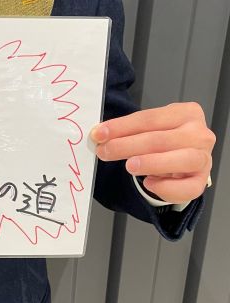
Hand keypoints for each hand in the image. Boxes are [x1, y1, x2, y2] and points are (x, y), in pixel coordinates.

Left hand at [90, 102, 214, 204]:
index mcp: (185, 113)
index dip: (122, 126)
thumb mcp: (147, 129)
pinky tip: (149, 183)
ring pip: (181, 160)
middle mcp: (199, 134)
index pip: (150, 118)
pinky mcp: (200, 181)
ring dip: (151, 163)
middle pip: (160, 139)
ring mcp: (203, 158)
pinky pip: (187, 188)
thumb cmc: (163, 141)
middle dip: (127, 146)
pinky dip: (167, 187)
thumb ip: (128, 130)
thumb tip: (99, 135)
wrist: (182, 159)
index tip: (99, 134)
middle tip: (104, 151)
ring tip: (129, 166)